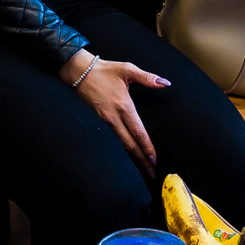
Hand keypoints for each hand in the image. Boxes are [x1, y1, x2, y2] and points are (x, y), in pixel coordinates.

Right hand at [62, 51, 169, 174]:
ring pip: (118, 147)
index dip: (146, 148)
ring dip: (130, 161)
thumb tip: (166, 83)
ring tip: (140, 174)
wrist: (78, 71)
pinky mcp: (95, 123)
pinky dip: (118, 154)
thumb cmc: (104, 70)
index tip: (154, 160)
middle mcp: (113, 118)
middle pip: (129, 145)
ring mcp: (102, 122)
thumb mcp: (127, 69)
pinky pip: (109, 142)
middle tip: (151, 175)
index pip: (138, 132)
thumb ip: (148, 78)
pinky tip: (123, 162)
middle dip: (140, 162)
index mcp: (124, 106)